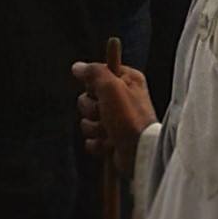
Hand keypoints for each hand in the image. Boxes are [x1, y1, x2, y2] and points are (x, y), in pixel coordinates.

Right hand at [72, 61, 156, 178]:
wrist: (140, 151)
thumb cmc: (129, 117)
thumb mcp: (111, 87)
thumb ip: (94, 73)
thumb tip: (77, 67)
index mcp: (127, 80)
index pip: (98, 74)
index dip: (94, 84)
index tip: (98, 90)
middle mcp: (122, 98)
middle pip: (88, 99)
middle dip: (92, 110)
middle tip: (106, 114)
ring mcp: (116, 121)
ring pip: (87, 121)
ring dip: (95, 128)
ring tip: (110, 132)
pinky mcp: (111, 139)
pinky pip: (91, 140)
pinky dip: (98, 144)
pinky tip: (110, 144)